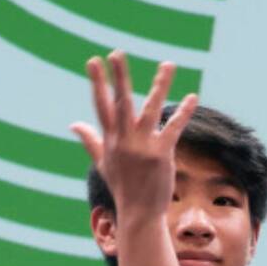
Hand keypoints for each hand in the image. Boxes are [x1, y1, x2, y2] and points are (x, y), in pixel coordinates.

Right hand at [70, 50, 196, 224]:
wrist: (139, 212)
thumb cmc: (122, 187)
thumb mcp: (102, 162)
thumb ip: (90, 140)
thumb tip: (73, 124)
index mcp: (110, 139)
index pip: (102, 105)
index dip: (98, 83)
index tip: (94, 61)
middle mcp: (124, 139)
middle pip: (121, 102)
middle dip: (119, 77)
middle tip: (117, 53)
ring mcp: (142, 146)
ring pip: (151, 108)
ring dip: (160, 85)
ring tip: (169, 64)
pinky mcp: (161, 154)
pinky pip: (173, 127)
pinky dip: (183, 112)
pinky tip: (193, 96)